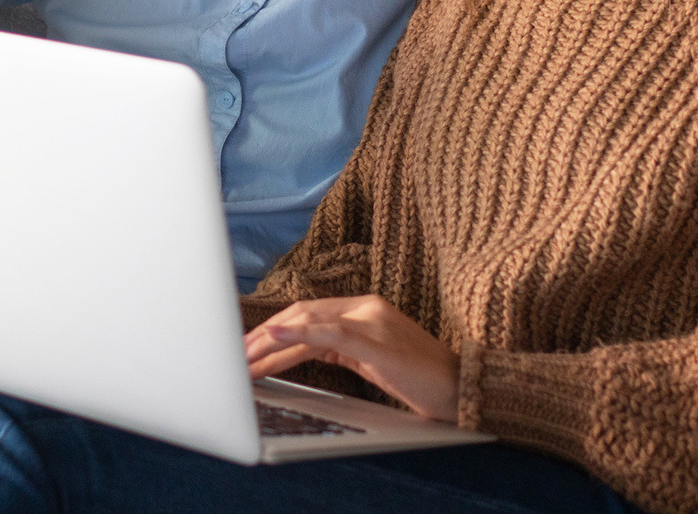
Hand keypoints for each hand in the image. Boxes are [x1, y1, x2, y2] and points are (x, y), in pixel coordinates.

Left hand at [244, 296, 458, 421]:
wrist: (460, 389)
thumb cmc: (419, 379)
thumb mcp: (372, 359)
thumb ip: (341, 348)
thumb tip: (301, 350)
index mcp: (364, 308)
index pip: (308, 312)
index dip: (275, 327)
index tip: (249, 345)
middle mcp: (366, 307)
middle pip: (302, 314)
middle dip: (264, 335)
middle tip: (236, 355)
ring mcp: (372, 321)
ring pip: (309, 322)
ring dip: (271, 341)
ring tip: (245, 357)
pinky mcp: (376, 343)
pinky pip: (329, 334)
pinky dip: (297, 334)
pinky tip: (274, 337)